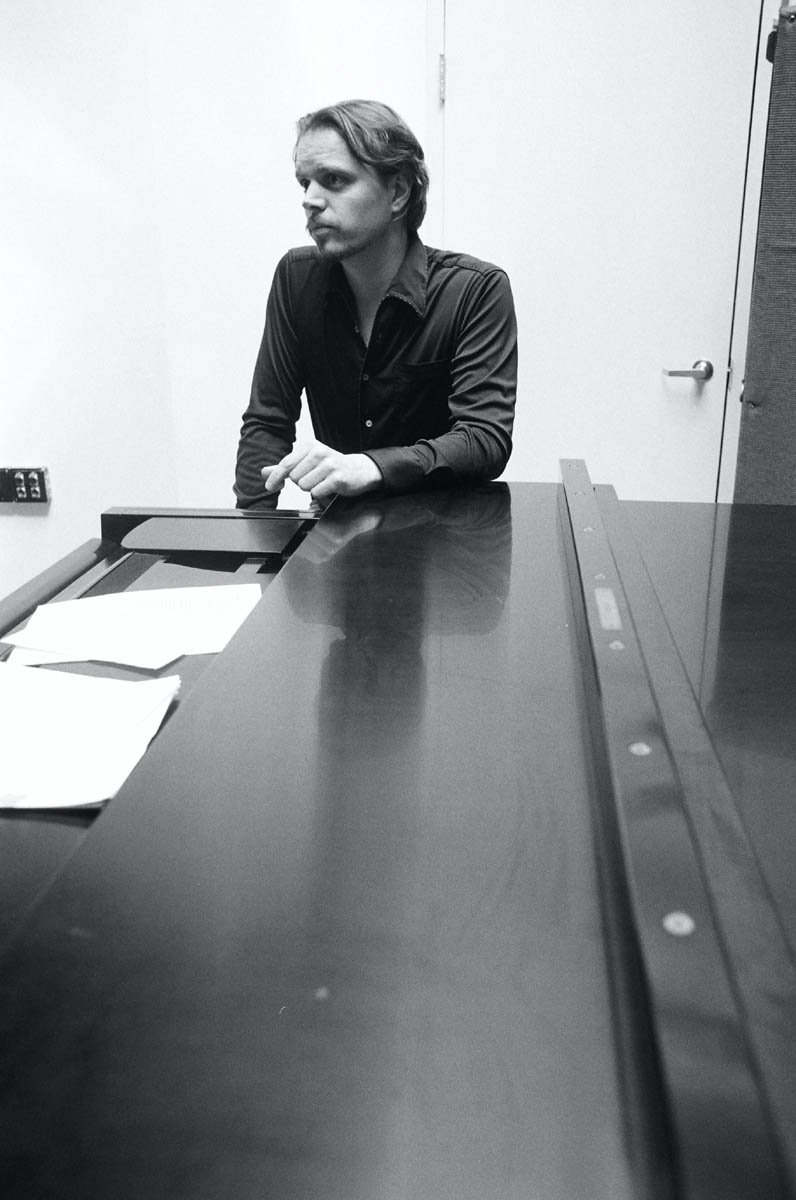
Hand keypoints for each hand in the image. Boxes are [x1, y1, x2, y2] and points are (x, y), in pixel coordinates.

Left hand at [261, 441, 382, 502]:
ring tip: (322, 482)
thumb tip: (264, 472)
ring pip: (304, 486)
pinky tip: (329, 487)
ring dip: (311, 488)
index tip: (269, 486)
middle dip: (301, 482)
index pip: (285, 464)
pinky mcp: (337, 478)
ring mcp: (329, 464)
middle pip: (294, 478)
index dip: (275, 477)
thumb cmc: (331, 466)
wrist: (359, 470)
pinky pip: (317, 492)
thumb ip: (285, 467)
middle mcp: (318, 452)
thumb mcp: (307, 462)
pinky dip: (320, 493)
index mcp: (309, 446)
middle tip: (314, 478)